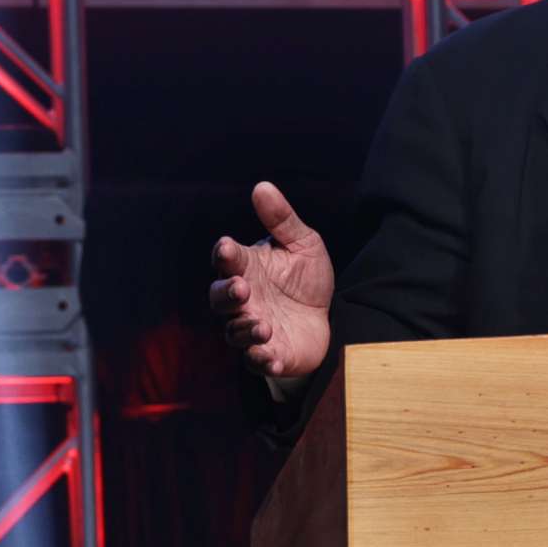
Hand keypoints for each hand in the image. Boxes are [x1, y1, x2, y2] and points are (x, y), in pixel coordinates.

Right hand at [209, 181, 333, 380]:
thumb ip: (282, 220)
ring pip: (234, 331)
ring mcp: (253, 327)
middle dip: (227, 294)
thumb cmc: (305, 279)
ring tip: (263, 326)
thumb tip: (262, 186)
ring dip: (245, 329)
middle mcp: (243, 300)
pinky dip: (261, 359)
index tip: (228, 248)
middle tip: (242, 289)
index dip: (225, 255)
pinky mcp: (268, 354)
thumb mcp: (303, 244)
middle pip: (220, 298)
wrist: (327, 318)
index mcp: (247, 269)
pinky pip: (256, 360)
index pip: (226, 260)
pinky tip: (271, 356)